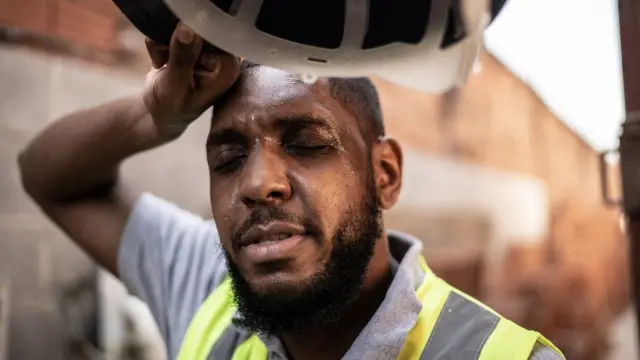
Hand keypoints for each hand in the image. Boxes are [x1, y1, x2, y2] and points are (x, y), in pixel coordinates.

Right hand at [143, 22, 240, 138]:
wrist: (159, 114)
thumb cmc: (171, 108)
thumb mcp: (174, 87)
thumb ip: (182, 59)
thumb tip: (187, 29)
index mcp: (228, 67)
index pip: (212, 35)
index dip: (190, 40)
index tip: (176, 59)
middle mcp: (223, 56)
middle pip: (196, 28)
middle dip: (173, 42)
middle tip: (165, 64)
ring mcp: (208, 50)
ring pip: (182, 27)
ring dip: (163, 43)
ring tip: (162, 64)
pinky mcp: (193, 46)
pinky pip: (172, 29)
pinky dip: (160, 43)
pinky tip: (161, 62)